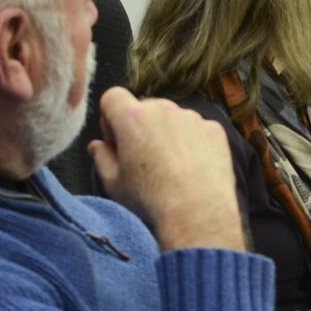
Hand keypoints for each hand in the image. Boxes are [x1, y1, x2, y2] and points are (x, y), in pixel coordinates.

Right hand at [87, 87, 243, 251]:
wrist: (197, 213)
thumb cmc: (149, 198)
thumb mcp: (114, 183)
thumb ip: (101, 158)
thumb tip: (97, 146)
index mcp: (132, 117)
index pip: (112, 97)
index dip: (109, 119)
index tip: (116, 143)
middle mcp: (163, 108)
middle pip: (144, 108)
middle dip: (140, 127)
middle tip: (143, 160)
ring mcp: (192, 117)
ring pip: (172, 119)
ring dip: (167, 134)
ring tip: (172, 168)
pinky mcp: (214, 129)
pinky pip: (197, 130)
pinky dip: (193, 143)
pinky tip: (193, 169)